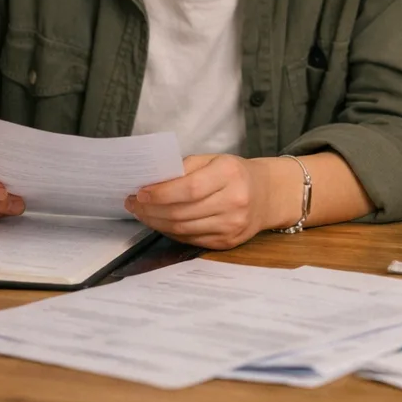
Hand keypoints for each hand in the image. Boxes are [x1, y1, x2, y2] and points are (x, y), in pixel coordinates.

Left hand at [126, 154, 284, 250]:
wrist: (267, 195)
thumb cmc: (235, 173)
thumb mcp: (214, 160)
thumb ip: (185, 168)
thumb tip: (152, 183)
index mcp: (230, 174)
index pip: (189, 189)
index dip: (161, 194)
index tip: (140, 192)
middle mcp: (235, 202)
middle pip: (183, 212)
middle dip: (151, 210)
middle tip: (133, 203)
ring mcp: (232, 225)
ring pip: (183, 229)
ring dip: (156, 222)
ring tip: (142, 213)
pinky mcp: (228, 242)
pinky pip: (191, 240)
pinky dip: (171, 232)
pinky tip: (160, 222)